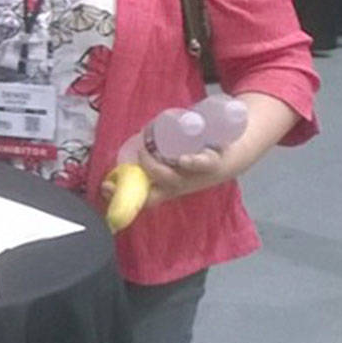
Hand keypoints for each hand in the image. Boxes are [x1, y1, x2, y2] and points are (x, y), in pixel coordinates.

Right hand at [98, 145, 226, 209]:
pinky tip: (184, 160)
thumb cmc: (194, 146)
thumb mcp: (165, 149)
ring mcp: (196, 177)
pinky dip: (192, 163)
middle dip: (139, 176)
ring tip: (150, 147)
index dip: (120, 198)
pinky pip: (201, 165)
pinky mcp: (214, 163)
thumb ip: (145, 150)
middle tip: (140, 152)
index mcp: (166, 185)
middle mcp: (179, 186)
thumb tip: (122, 156)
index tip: (107, 187)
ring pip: (171, 180)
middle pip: (153, 193)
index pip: (141, 200)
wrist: (234, 142)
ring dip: (157, 167)